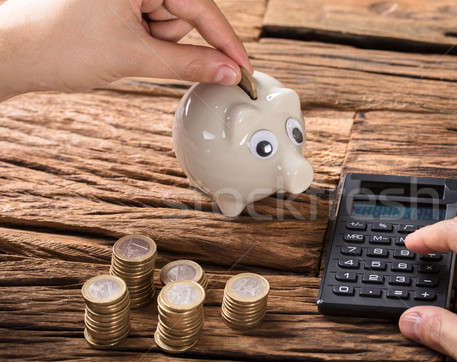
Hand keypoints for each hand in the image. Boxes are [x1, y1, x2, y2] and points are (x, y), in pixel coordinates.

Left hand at [0, 0, 250, 99]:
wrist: (15, 56)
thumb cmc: (58, 45)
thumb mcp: (134, 57)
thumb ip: (189, 64)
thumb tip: (228, 71)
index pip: (201, 7)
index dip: (226, 40)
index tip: (244, 67)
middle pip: (184, 15)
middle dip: (168, 40)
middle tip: (138, 50)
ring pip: (168, 25)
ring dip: (153, 44)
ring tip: (119, 46)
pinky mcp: (118, 4)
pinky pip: (151, 27)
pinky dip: (143, 43)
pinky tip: (116, 45)